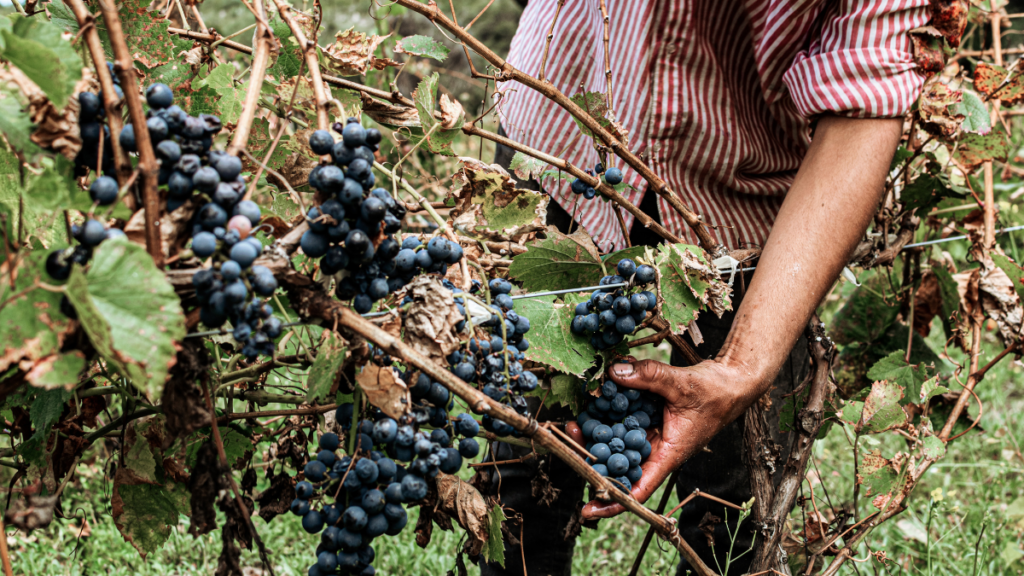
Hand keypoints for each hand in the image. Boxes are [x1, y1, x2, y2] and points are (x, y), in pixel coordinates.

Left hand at [580, 358, 760, 518]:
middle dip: (593, 459)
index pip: (638, 488)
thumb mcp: (682, 384)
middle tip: (570, 441)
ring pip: (617, 444)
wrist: (729, 382)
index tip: (588, 509)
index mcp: (668, 455)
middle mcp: (655, 450)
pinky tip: (595, 401)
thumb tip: (613, 372)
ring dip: (597, 436)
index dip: (613, 500)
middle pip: (619, 466)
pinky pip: (623, 421)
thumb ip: (648, 377)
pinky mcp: (647, 419)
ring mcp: (650, 435)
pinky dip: (609, 413)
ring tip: (574, 424)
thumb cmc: (715, 392)